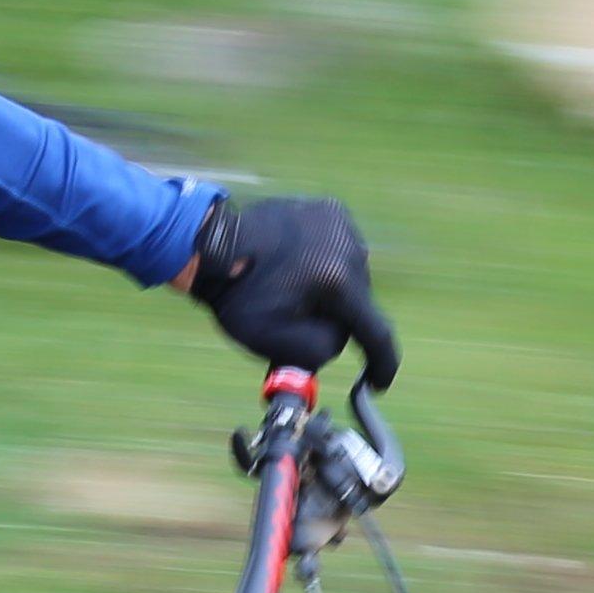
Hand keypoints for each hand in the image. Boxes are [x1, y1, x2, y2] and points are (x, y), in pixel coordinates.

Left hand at [185, 195, 399, 391]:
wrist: (211, 246)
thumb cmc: (237, 294)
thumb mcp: (276, 342)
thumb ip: (321, 352)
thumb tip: (341, 339)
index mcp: (338, 281)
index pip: (376, 333)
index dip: (382, 364)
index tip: (378, 383)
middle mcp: (348, 246)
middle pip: (360, 303)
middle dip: (338, 319)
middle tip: (297, 320)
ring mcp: (340, 223)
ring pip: (351, 277)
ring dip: (332, 290)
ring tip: (290, 287)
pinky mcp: (330, 210)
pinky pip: (340, 251)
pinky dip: (326, 265)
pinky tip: (296, 266)